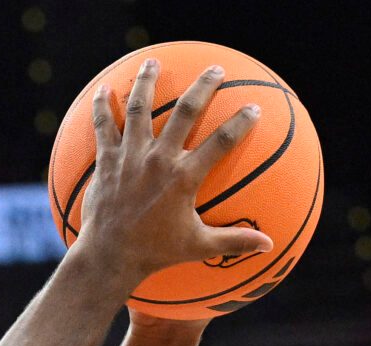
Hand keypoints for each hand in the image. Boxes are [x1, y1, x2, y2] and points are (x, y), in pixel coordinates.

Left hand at [71, 61, 273, 291]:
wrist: (109, 257)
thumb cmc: (155, 253)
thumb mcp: (198, 247)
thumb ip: (233, 241)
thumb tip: (269, 245)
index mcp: (184, 177)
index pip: (221, 142)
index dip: (240, 122)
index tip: (254, 107)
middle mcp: (158, 160)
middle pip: (185, 112)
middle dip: (203, 87)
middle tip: (216, 69)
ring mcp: (130, 157)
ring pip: (140, 108)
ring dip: (146, 82)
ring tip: (153, 62)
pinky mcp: (106, 161)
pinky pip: (103, 127)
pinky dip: (102, 107)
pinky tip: (103, 89)